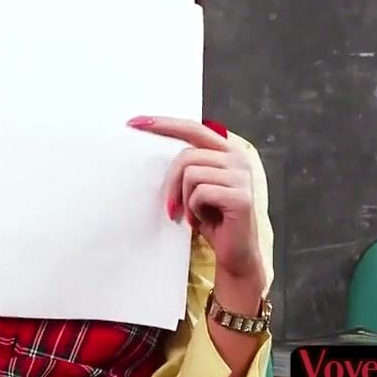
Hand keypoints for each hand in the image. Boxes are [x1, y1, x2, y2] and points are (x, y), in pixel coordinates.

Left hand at [127, 116, 262, 280]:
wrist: (235, 255)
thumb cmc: (212, 220)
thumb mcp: (197, 187)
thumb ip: (187, 166)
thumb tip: (150, 149)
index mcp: (227, 152)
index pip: (193, 128)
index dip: (164, 124)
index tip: (135, 122)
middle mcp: (238, 159)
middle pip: (186, 156)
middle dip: (171, 183)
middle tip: (171, 207)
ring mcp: (241, 177)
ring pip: (191, 174)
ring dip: (184, 199)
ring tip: (194, 214)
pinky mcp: (240, 197)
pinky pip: (200, 193)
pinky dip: (194, 210)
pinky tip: (202, 221)